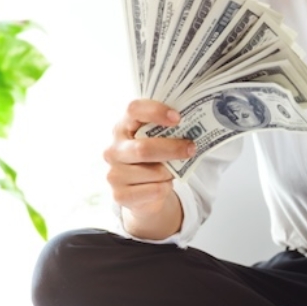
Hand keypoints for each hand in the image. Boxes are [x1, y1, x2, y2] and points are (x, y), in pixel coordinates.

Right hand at [103, 99, 194, 234]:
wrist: (144, 193)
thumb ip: (166, 131)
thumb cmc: (153, 160)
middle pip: (143, 149)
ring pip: (153, 173)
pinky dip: (165, 188)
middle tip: (191, 148)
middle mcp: (113, 150)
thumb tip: (193, 128)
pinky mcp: (120, 195)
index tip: (177, 118)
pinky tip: (163, 185)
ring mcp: (114, 174)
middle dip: (172, 149)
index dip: (156, 111)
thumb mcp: (157, 141)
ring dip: (169, 173)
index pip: (133, 110)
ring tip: (171, 171)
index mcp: (122, 127)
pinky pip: (154, 191)